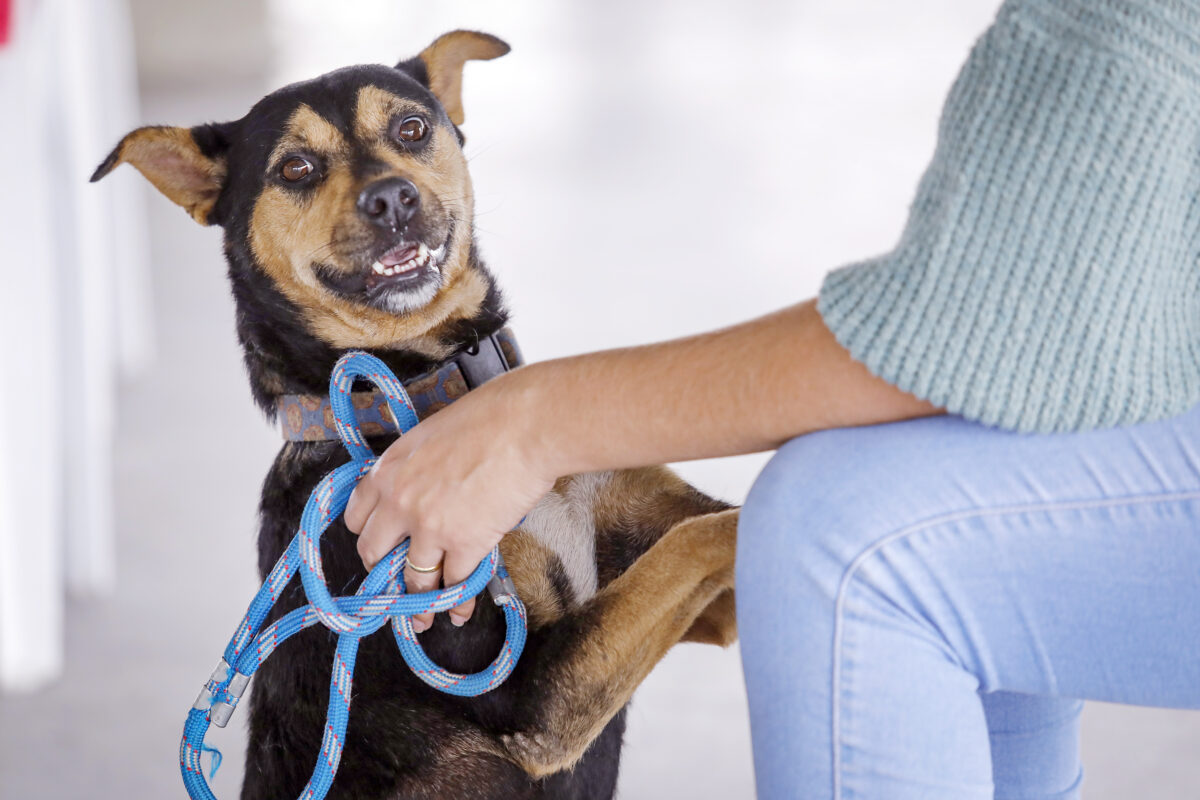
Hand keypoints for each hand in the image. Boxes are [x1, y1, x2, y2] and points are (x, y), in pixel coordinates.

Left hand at [343, 368, 554, 630]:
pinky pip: (454, 585)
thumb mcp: (433, 434)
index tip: (381, 545)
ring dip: (418, 602)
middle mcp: (399, 502)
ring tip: (423, 618)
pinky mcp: (464, 544)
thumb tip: (427, 483)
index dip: (370, 534)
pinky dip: (458, 603)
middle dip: (386, 572)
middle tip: (398, 580)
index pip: (357, 516)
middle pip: (374, 554)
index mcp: (388, 469)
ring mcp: (430, 527)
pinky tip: (460, 612)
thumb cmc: (491, 417)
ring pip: (413, 579)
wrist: (527, 426)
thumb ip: (418, 465)